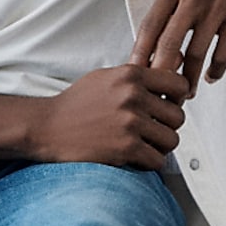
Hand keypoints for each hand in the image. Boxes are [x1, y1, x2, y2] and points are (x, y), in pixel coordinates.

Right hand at [27, 64, 188, 169]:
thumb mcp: (105, 77)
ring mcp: (129, 122)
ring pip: (171, 140)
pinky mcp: (125, 148)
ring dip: (160, 147)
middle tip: (152, 131)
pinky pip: (157, 160)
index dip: (177, 99)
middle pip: (178, 116)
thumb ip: (137, 75)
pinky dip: (149, 163)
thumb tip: (177, 61)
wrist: (46, 127)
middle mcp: (132, 96)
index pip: (178, 84)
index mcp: (130, 75)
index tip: (167, 107)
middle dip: (167, 127)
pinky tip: (136, 158)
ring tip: (145, 146)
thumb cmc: (75, 104)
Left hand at [129, 0, 225, 93]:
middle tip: (158, 92)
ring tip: (185, 91)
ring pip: (197, 54)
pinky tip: (210, 77)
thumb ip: (167, 7)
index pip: (149, 27)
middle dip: (161, 74)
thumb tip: (150, 42)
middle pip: (169, 44)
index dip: (140, 54)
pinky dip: (215, 70)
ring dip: (190, 79)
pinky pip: (223, 52)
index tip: (135, 74)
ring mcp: (217, 8)